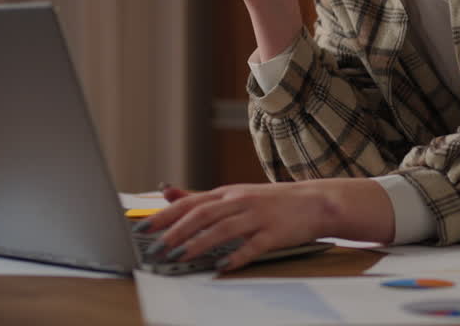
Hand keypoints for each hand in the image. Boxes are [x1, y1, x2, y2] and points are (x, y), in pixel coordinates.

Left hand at [135, 179, 393, 271]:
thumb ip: (203, 197)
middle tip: (157, 247)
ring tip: (181, 257)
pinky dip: (237, 257)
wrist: (317, 201)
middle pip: (203, 214)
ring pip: (224, 229)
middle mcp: (241, 201)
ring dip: (199, 244)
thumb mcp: (236, 194)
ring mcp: (258, 217)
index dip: (165, 214)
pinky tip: (223, 267)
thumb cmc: (273, 202)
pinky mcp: (275, 233)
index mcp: (229, 193)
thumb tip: (168, 193)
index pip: (191, 202)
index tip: (142, 227)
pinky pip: (253, 246)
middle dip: (177, 231)